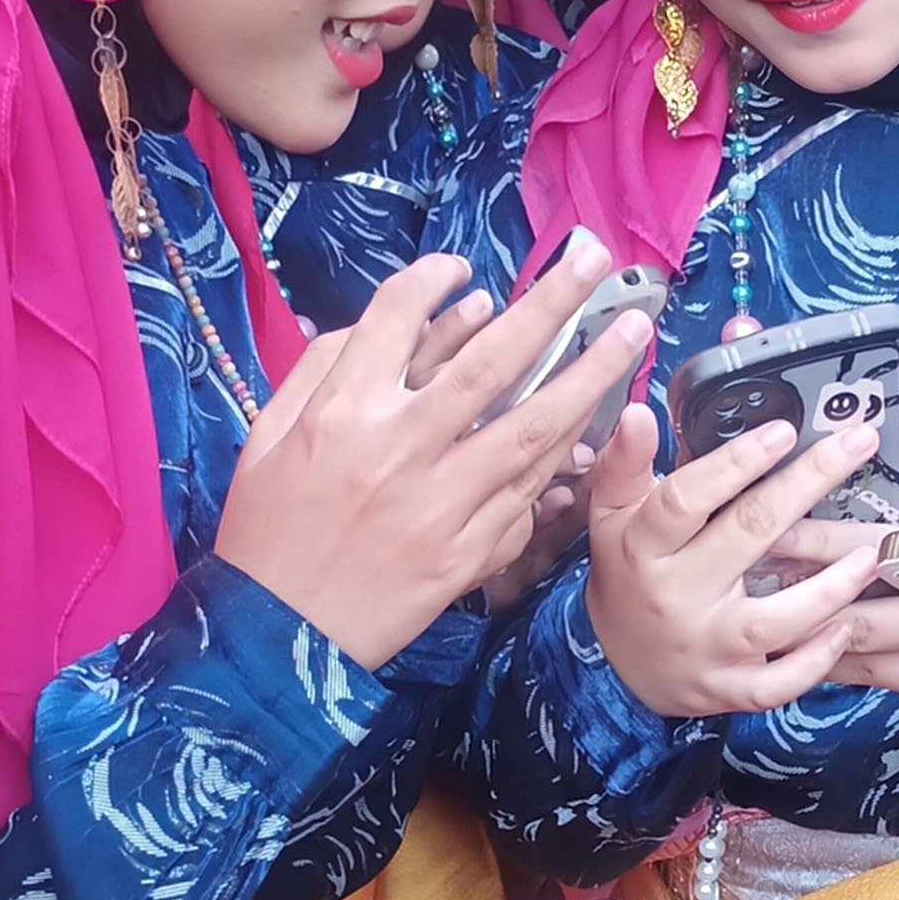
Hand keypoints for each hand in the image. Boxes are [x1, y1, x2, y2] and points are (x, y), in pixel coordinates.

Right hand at [215, 241, 649, 668]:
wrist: (280, 638)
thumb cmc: (267, 528)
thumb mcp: (269, 435)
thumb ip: (322, 370)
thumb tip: (393, 322)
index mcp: (342, 413)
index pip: (399, 318)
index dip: (434, 280)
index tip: (463, 268)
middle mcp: (399, 450)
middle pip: (491, 361)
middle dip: (550, 305)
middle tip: (595, 262)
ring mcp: (442, 506)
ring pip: (534, 428)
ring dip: (589, 375)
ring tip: (631, 332)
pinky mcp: (469, 554)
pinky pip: (528, 494)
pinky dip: (563, 454)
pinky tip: (594, 420)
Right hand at [584, 404, 885, 717]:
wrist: (617, 665)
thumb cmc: (628, 573)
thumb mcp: (612, 514)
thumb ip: (625, 462)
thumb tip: (639, 412)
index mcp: (644, 546)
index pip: (686, 498)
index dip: (734, 463)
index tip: (782, 430)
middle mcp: (676, 595)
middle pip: (748, 535)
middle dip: (808, 482)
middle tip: (859, 442)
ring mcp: (705, 646)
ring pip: (773, 619)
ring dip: (829, 587)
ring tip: (870, 551)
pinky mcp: (727, 687)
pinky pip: (777, 683)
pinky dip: (816, 660)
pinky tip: (848, 625)